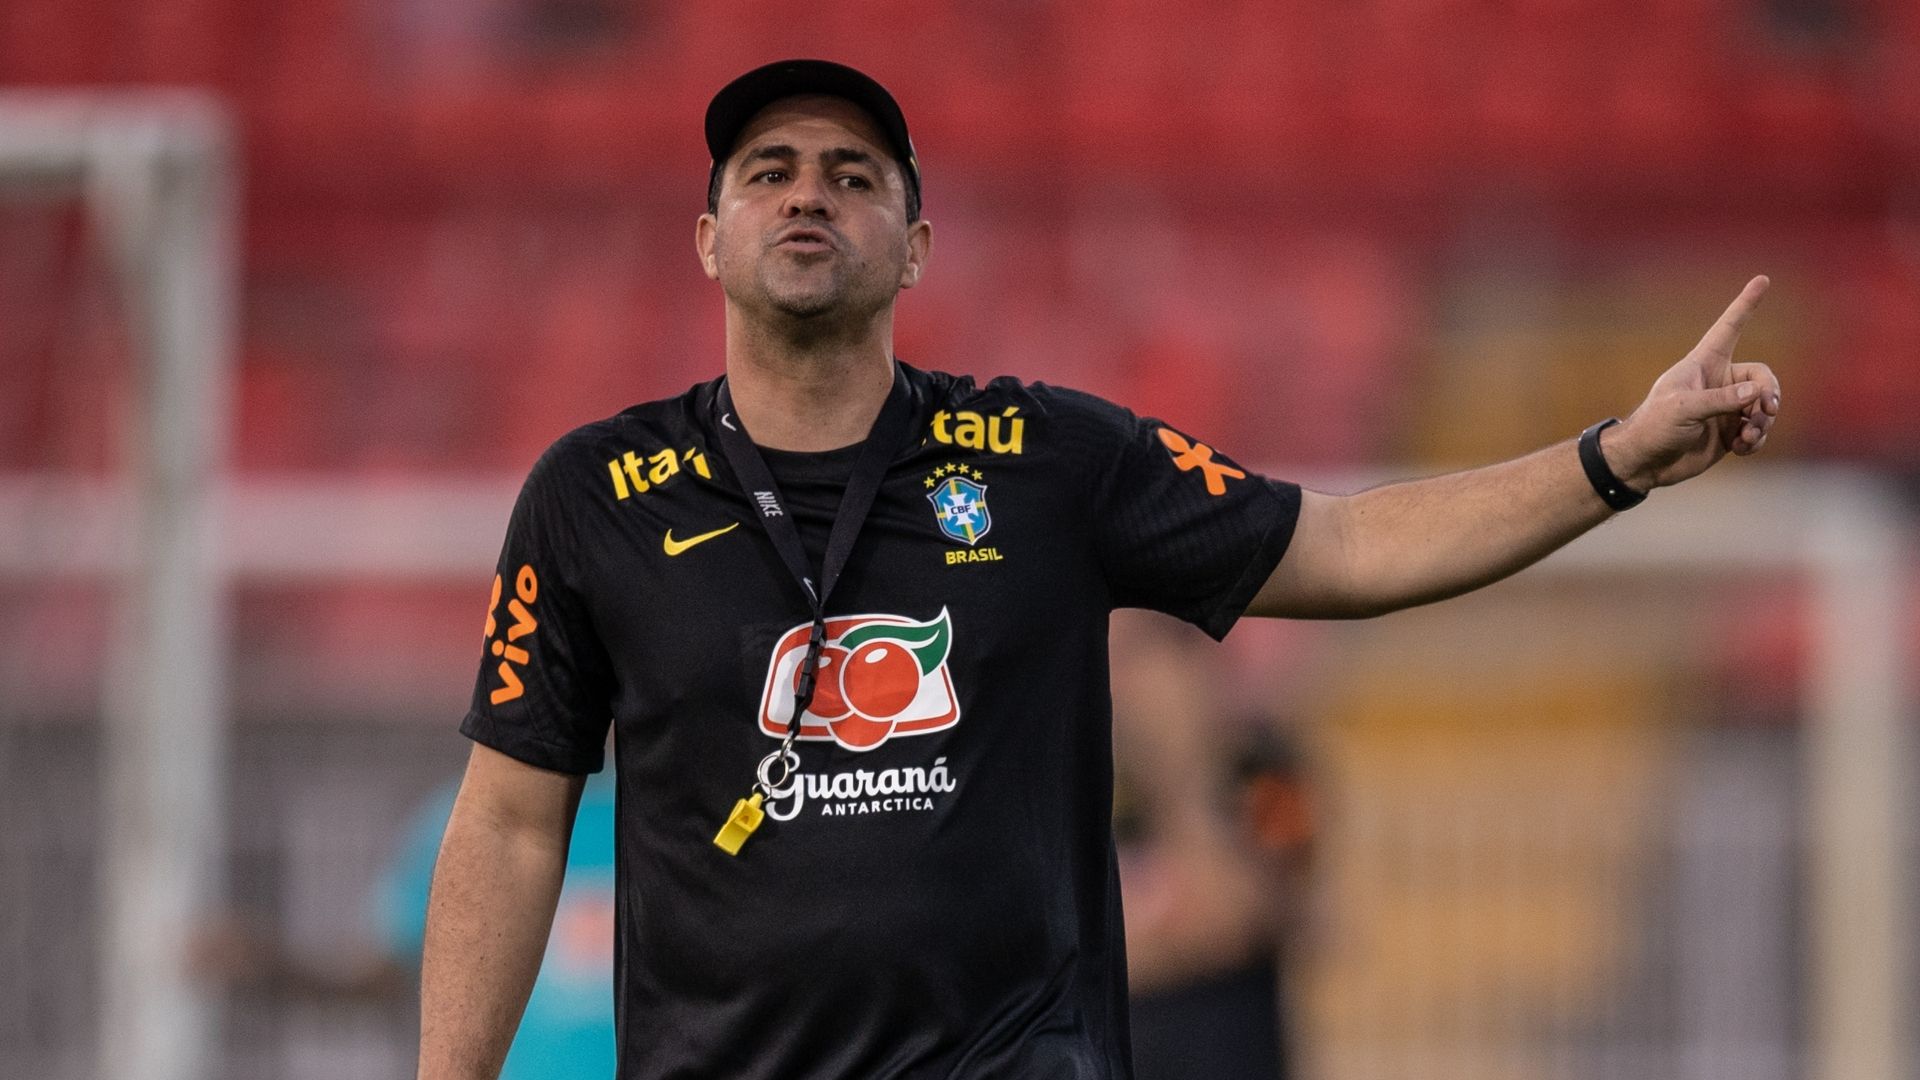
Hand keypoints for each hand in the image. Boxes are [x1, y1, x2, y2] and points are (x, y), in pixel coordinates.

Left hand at [1606, 276, 1782, 490]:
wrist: (1644, 462)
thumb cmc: (1654, 427)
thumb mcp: (1683, 409)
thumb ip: (1721, 400)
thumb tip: (1758, 394)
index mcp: (1703, 364)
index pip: (1729, 328)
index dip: (1746, 305)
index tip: (1762, 279)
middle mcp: (1719, 382)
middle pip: (1762, 377)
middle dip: (1770, 393)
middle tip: (1767, 410)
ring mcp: (1726, 408)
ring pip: (1764, 405)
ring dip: (1764, 421)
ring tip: (1749, 436)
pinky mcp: (1729, 432)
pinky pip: (1758, 430)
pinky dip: (1756, 440)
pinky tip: (1742, 449)